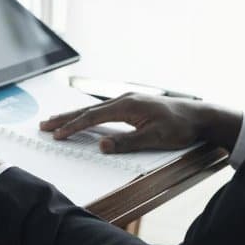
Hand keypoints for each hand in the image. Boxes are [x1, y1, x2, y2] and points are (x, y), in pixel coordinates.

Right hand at [39, 94, 242, 153]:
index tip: (56, 134)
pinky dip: (89, 115)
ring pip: (94, 110)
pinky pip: (104, 110)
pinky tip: (84, 118)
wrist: (199, 116)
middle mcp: (125, 99)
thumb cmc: (179, 127)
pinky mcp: (133, 105)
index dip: (72, 126)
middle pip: (88, 110)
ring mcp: (129, 101)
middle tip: (44, 125)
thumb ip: (126, 142)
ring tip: (57, 121)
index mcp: (127, 106)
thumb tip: (101, 145)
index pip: (92, 118)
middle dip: (65, 118)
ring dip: (75, 116)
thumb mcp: (154, 138)